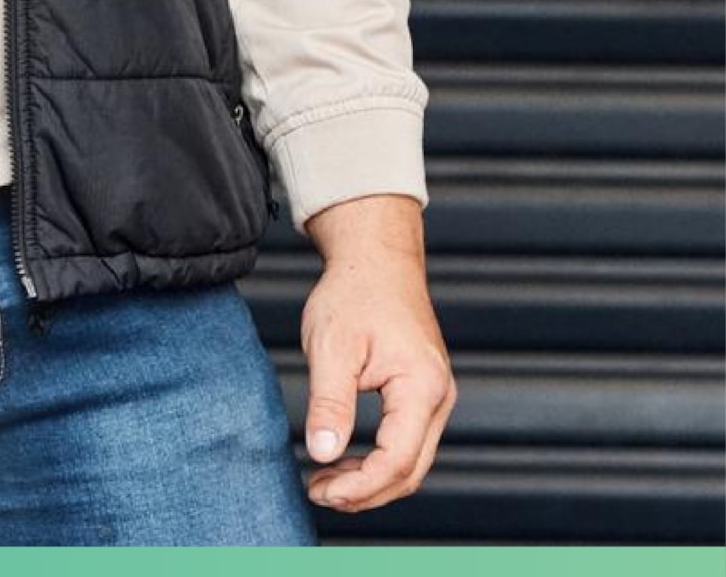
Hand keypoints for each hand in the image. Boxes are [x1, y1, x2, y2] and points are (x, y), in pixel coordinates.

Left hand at [297, 194, 452, 513]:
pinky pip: (406, 442)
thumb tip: (322, 453)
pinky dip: (377, 460)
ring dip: (370, 480)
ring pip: (410, 461)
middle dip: (365, 492)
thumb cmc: (355, 295)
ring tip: (324, 483)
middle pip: (410, 470)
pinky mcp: (421, 394)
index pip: (397, 460)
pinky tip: (342, 461)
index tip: (321, 492)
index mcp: (422, 388)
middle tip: (318, 495)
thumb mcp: (332, 348)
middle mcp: (438, 398)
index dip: (359, 485)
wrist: (375, 260)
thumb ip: (329, 403)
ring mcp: (434, 397)